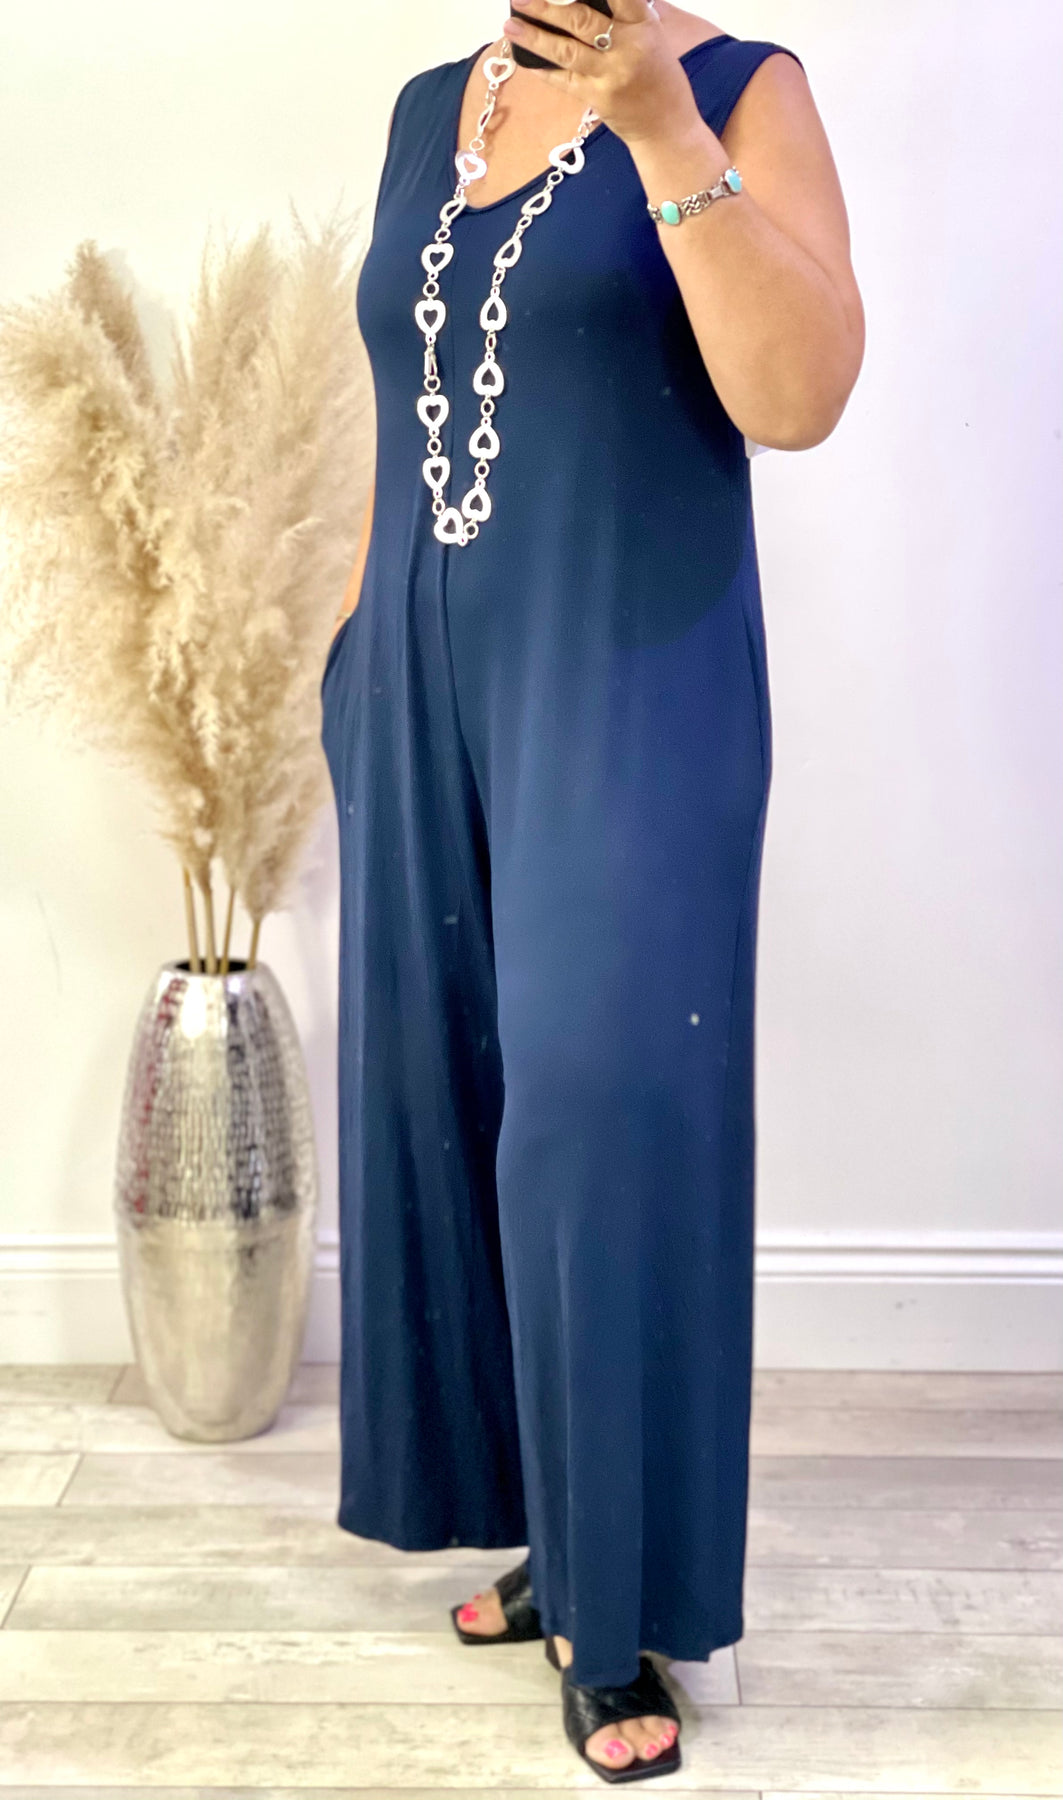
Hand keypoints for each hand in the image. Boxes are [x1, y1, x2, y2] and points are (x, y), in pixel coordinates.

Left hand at [504, 0, 700, 146]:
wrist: (667, 128)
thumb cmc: (661, 78)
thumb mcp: (654, 37)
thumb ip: (628, 15)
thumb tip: (594, 0)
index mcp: (644, 25)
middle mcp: (627, 48)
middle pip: (580, 20)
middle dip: (546, 7)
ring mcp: (610, 75)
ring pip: (566, 51)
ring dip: (534, 37)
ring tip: (510, 26)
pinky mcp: (597, 99)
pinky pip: (564, 80)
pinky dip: (543, 69)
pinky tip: (525, 59)